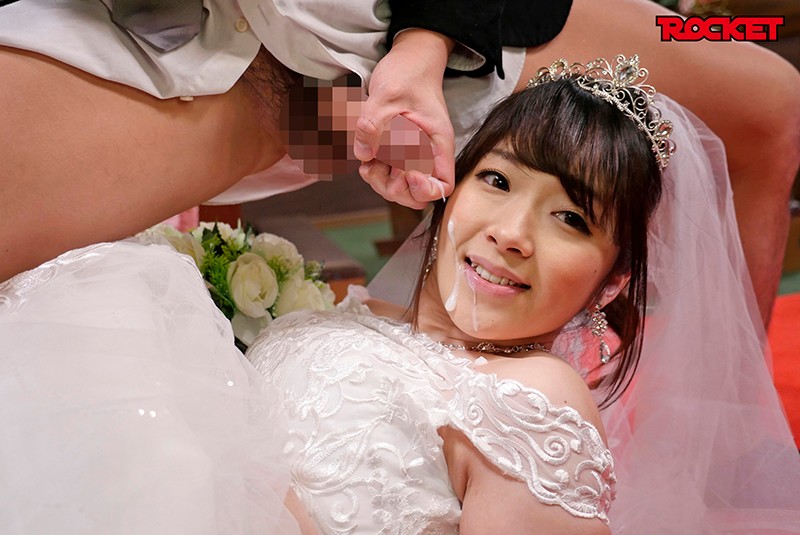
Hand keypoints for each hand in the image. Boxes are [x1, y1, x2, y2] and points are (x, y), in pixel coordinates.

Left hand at [354, 29, 455, 208]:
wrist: (407, 61)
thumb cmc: (408, 74)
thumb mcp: (387, 95)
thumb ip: (373, 125)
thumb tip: (363, 155)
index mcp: (436, 144)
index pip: (442, 185)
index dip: (425, 189)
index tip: (406, 173)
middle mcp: (425, 155)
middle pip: (416, 195)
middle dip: (394, 188)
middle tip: (376, 167)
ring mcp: (410, 155)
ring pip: (398, 187)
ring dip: (380, 181)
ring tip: (367, 162)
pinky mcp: (395, 152)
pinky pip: (386, 173)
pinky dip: (373, 171)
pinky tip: (365, 156)